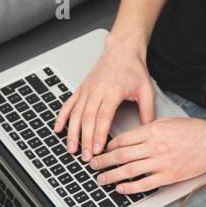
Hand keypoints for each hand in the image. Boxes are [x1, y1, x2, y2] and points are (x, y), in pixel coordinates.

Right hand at [53, 33, 155, 160]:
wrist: (122, 50)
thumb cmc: (133, 68)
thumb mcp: (146, 90)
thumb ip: (148, 111)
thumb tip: (148, 129)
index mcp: (112, 91)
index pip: (103, 117)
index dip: (99, 134)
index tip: (98, 149)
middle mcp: (96, 91)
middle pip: (87, 119)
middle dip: (85, 140)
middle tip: (85, 156)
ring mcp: (87, 90)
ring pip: (76, 114)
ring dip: (72, 132)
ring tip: (71, 148)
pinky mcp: (81, 89)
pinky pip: (68, 104)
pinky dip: (61, 117)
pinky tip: (58, 129)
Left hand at [89, 116, 205, 193]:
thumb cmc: (194, 131)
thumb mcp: (168, 122)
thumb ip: (149, 128)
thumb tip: (131, 136)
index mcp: (153, 130)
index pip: (123, 139)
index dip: (109, 146)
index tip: (103, 150)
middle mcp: (154, 146)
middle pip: (121, 155)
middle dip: (103, 161)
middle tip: (93, 165)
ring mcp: (161, 162)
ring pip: (129, 170)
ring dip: (111, 176)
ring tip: (101, 179)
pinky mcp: (169, 176)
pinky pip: (144, 183)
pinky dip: (130, 187)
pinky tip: (121, 188)